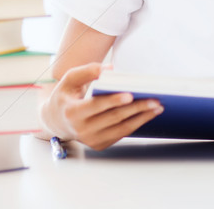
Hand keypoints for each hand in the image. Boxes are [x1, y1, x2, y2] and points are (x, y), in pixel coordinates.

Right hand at [40, 62, 163, 149]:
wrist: (56, 120)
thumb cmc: (66, 95)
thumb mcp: (70, 78)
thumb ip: (87, 70)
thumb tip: (108, 69)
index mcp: (72, 112)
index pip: (96, 106)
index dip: (114, 101)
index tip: (130, 95)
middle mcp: (81, 130)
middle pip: (114, 118)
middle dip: (136, 108)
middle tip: (154, 100)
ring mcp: (91, 140)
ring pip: (121, 129)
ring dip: (141, 118)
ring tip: (157, 108)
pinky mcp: (99, 144)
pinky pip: (120, 134)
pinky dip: (135, 124)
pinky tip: (147, 115)